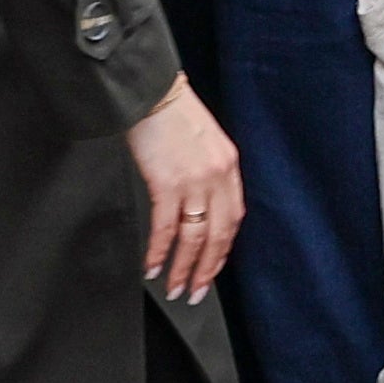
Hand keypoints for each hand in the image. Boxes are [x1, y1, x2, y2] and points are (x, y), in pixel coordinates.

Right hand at [129, 79, 244, 300]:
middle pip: (217, 235)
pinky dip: (159, 252)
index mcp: (229, 166)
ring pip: (193, 238)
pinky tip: (153, 265)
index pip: (233, 219)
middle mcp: (217, 176)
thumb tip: (201, 205)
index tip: (212, 268)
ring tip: (174, 288)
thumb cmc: (172, 113)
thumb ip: (209, 173)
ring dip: (183, 268)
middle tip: (195, 291)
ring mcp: (193, 181)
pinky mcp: (167, 183)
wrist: (150, 91)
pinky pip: (165, 228)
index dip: (223, 249)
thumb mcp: (204, 142)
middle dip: (206, 269)